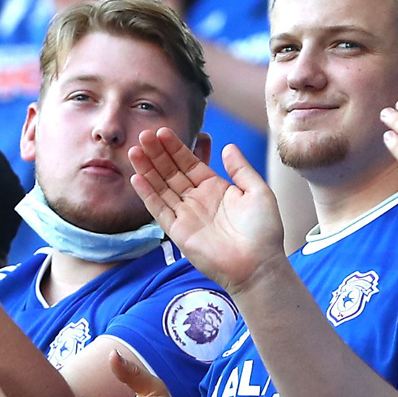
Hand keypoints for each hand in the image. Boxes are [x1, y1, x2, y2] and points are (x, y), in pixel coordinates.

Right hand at [128, 127, 285, 292]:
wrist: (258, 265)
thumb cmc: (263, 231)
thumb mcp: (258, 192)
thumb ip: (241, 169)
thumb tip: (228, 146)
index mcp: (215, 188)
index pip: (189, 163)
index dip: (175, 148)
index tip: (162, 132)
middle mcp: (197, 200)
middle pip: (171, 172)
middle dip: (157, 154)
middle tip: (143, 135)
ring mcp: (186, 215)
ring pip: (161, 188)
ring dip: (147, 170)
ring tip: (134, 151)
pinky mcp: (178, 232)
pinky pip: (159, 210)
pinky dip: (148, 195)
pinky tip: (137, 178)